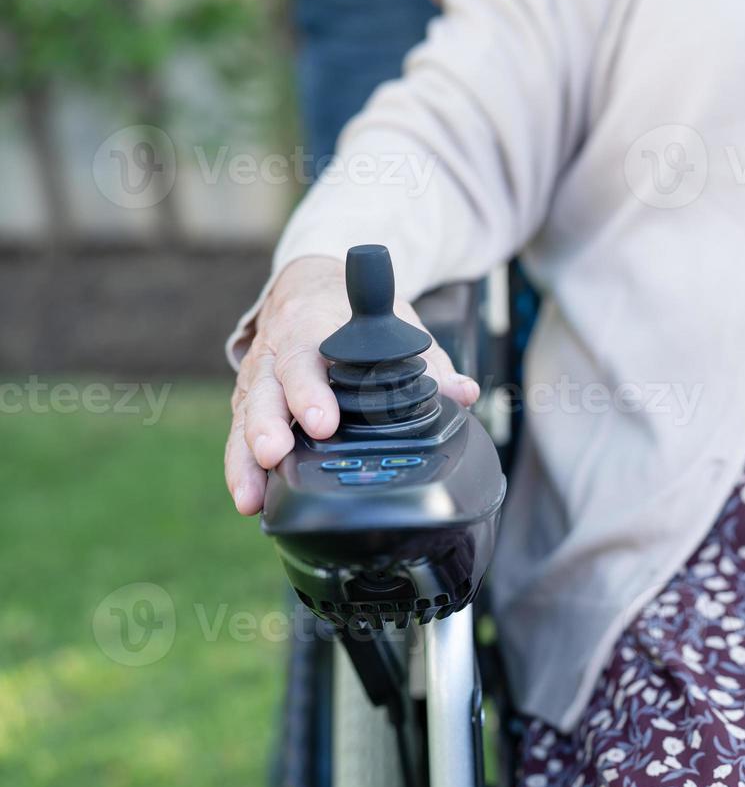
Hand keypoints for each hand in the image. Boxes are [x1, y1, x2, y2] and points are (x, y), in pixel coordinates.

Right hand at [224, 256, 479, 515]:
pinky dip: (240, 467)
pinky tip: (250, 499)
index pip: (306, 359)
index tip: (324, 422)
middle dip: (269, 426)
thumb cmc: (351, 313)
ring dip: (245, 458)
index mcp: (311, 329)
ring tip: (251, 495)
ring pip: (245, 417)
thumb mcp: (395, 324)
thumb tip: (464, 393)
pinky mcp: (249, 403)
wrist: (308, 288)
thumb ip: (429, 363)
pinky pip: (238, 435)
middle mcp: (276, 354)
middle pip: (265, 391)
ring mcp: (257, 380)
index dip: (311, 391)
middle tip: (276, 455)